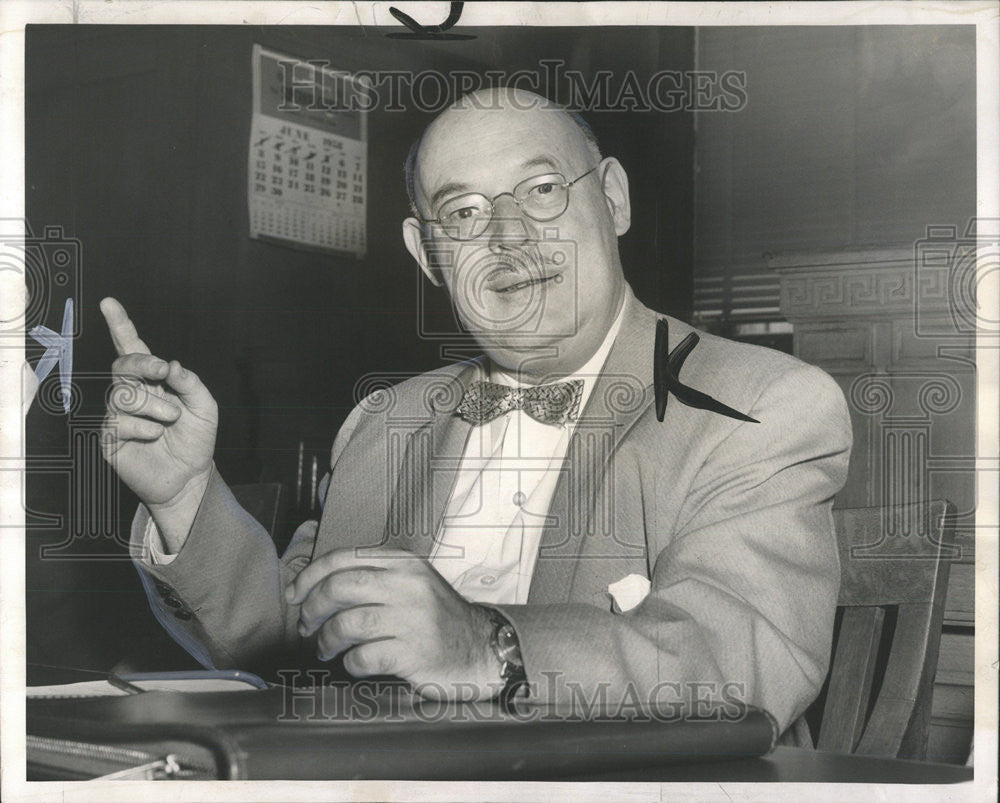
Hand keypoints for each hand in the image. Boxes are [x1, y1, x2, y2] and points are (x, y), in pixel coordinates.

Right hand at [100, 297, 217, 549]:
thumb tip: (172, 364)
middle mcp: (132, 394)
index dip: (120, 325)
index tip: (109, 303)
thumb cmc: (195, 440)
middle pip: (123, 365)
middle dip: (143, 364)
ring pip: (124, 395)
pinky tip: (155, 436)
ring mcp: (118, 416)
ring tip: (171, 420)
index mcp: (154, 381)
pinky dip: (145, 428)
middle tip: (164, 372)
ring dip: (155, 405)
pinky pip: (120, 423)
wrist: (190, 477)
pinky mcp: (110, 438)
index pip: (132, 348)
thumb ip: (190, 383)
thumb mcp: (204, 407)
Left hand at [286, 548, 500, 700]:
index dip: (309, 576)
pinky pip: (363, 657)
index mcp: (403, 562)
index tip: (294, 595)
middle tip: (307, 626)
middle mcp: (408, 585)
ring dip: (326, 640)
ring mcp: (413, 618)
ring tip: (326, 649)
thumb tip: (315, 588)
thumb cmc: (436, 617)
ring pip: (346, 624)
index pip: (343, 558)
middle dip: (312, 608)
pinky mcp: (414, 652)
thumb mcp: (412, 582)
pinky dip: (350, 663)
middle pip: (339, 588)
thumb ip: (373, 577)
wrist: (481, 647)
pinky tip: (355, 663)